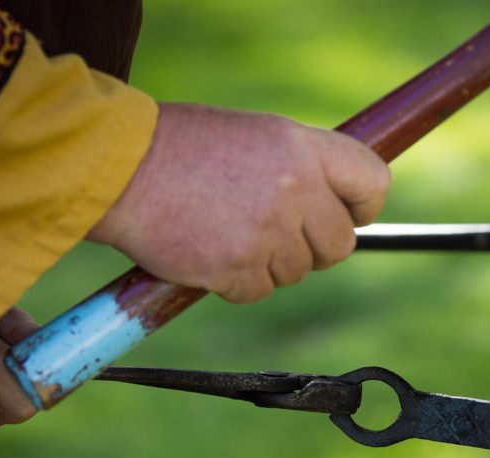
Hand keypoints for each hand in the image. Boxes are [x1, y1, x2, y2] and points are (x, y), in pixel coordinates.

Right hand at [88, 103, 390, 302]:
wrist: (117, 166)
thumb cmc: (182, 147)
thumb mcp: (254, 135)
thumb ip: (300, 166)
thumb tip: (337, 206)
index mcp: (302, 146)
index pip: (373, 182)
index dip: (362, 206)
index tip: (346, 215)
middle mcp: (294, 187)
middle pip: (340, 245)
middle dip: (313, 248)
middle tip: (275, 234)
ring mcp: (267, 231)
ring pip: (297, 273)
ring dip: (268, 264)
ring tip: (227, 231)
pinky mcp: (237, 268)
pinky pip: (258, 291)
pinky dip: (236, 282)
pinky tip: (209, 252)